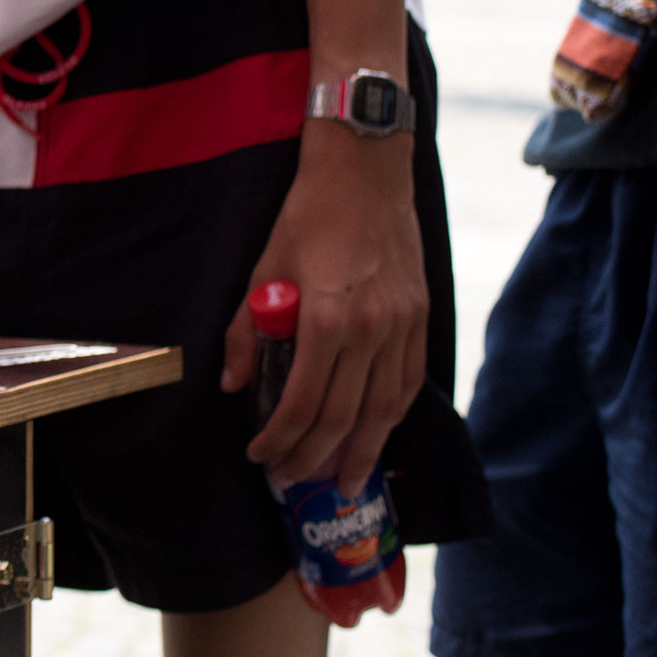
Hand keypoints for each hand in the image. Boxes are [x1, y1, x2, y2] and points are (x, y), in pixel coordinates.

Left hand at [221, 123, 426, 492]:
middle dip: (319, 458)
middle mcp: (372, 329)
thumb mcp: (263, 267)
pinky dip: (392, 416)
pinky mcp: (422, 318)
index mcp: (328, 317)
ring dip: (365, 452)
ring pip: (386, 409)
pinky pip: (408, 381)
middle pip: (347, 417)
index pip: (305, 402)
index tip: (261, 456)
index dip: (282, 438)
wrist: (365, 172)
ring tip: (344, 482)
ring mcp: (403, 325)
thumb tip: (235, 384)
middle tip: (296, 483)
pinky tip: (377, 435)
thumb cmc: (308, 215)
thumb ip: (249, 330)